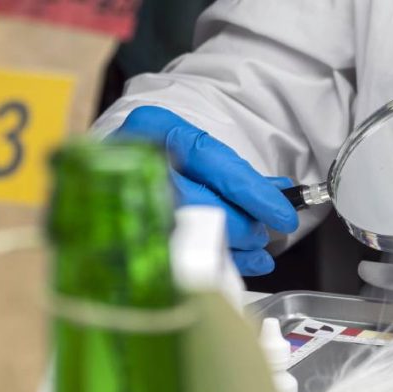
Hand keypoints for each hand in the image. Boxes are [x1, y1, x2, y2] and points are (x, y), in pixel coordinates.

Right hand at [110, 106, 297, 275]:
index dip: (252, 191)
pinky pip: (179, 259)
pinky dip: (219, 263)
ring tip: (255, 249)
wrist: (108, 177)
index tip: (284, 215)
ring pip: (187, 233)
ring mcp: (122, 200)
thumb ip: (235, 173)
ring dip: (233, 247)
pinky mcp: (123, 237)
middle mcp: (132, 160)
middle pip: (198, 201)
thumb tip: (281, 191)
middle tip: (262, 235)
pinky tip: (245, 264)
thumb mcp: (196, 156)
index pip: (208, 158)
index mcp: (152, 127)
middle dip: (242, 226)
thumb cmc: (163, 165)